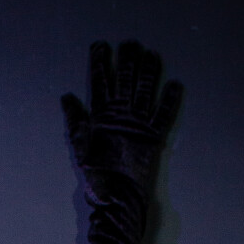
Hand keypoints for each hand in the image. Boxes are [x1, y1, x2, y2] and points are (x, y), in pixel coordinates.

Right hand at [61, 40, 181, 201]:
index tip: (101, 45)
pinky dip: (171, 99)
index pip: (100, 82)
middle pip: (126, 79)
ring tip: (152, 54)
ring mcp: (140, 124)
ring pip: (146, 90)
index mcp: (102, 116)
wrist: (117, 199)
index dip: (101, 62)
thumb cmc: (97, 177)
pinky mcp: (155, 137)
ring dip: (150, 70)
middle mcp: (122, 115)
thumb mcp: (79, 148)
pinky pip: (165, 114)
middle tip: (131, 43)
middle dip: (128, 59)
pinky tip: (176, 84)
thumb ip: (75, 121)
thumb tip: (67, 97)